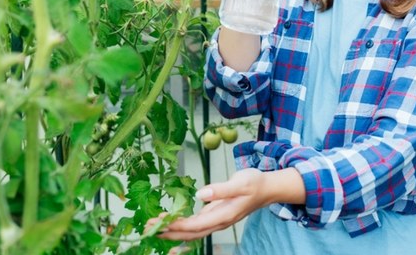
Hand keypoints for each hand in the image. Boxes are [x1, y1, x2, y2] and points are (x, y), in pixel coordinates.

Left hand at [153, 168, 267, 241]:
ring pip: (191, 232)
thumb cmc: (255, 183)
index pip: (196, 225)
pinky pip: (195, 226)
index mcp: (224, 215)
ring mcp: (216, 220)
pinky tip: (170, 224)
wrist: (267, 189)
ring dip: (172, 230)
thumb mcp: (241, 182)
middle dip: (169, 232)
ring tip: (153, 227)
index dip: (178, 226)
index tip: (161, 223)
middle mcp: (219, 222)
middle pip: (190, 233)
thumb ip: (221, 189)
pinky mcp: (214, 215)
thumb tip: (200, 194)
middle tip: (148, 228)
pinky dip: (180, 226)